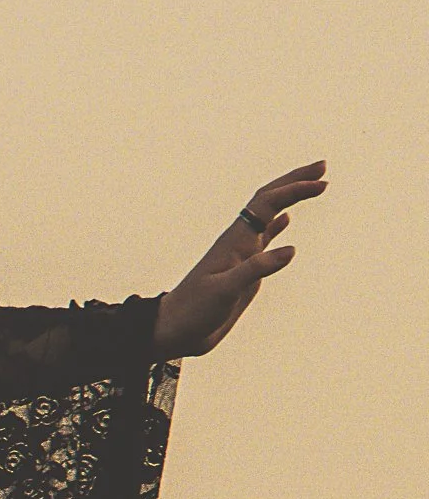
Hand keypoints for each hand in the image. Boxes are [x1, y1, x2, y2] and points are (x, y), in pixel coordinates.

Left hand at [151, 162, 326, 360]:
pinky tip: (287, 222)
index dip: (294, 190)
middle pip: (268, 201)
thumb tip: (291, 250)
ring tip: (312, 184)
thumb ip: (256, 270)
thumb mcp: (224, 292)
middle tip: (323, 167)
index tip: (322, 183)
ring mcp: (242, 255)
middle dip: (295, 182)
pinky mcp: (244, 270)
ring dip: (290, 198)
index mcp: (234, 241)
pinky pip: (263, 240)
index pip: (267, 204)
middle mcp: (239, 242)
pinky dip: (277, 226)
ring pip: (268, 217)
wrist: (175, 330)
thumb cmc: (194, 311)